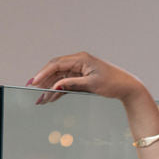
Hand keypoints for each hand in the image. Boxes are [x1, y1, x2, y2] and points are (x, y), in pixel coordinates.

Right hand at [26, 51, 142, 104]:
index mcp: (81, 59)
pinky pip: (66, 83)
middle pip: (55, 71)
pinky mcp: (81, 78)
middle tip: (32, 92)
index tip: (34, 82)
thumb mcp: (91, 85)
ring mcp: (79, 70)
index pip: (57, 64)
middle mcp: (78, 62)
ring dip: (49, 89)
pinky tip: (50, 98)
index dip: (44, 73)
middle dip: (43, 82)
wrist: (127, 87)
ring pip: (59, 78)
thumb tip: (56, 86)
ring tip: (40, 100)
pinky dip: (58, 91)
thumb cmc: (113, 83)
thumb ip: (72, 84)